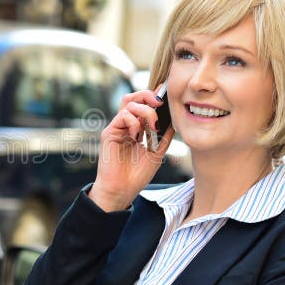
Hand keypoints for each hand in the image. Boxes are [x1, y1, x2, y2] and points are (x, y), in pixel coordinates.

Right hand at [89, 89, 174, 211]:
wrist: (122, 190)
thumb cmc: (136, 174)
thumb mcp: (157, 152)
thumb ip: (163, 136)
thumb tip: (174, 120)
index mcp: (136, 128)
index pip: (143, 105)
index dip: (153, 97)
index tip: (165, 94)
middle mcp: (126, 125)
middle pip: (133, 98)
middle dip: (148, 95)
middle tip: (159, 102)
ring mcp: (117, 128)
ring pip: (129, 104)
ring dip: (145, 111)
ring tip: (153, 126)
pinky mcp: (109, 133)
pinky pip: (122, 116)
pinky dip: (133, 121)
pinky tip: (138, 135)